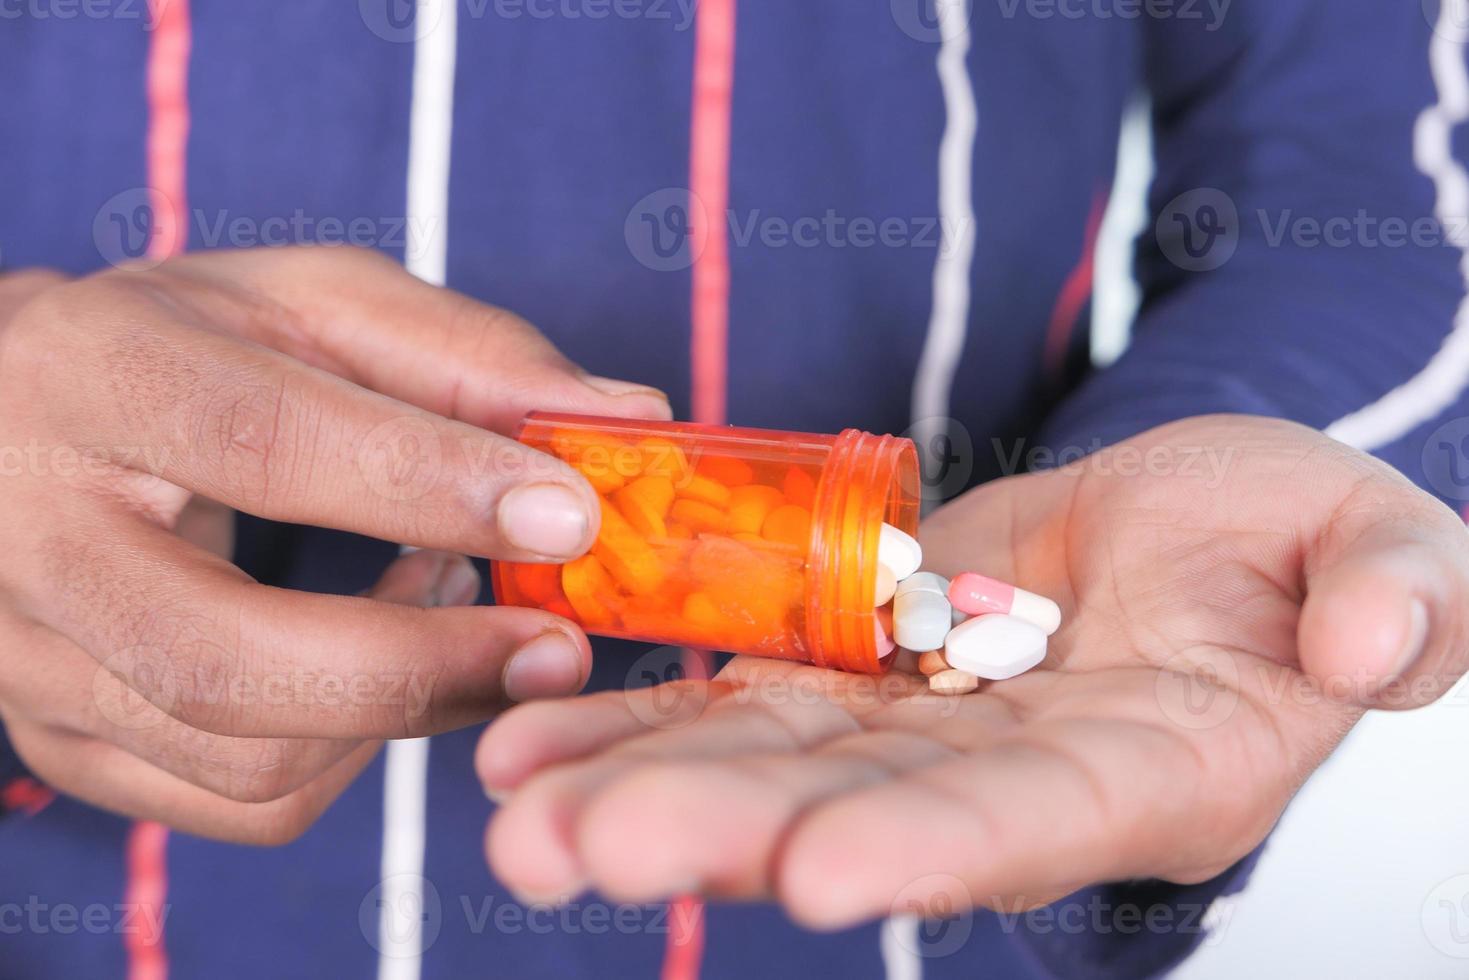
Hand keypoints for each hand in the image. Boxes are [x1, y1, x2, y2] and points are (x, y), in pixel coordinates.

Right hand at [0, 247, 670, 842]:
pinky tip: (382, 652)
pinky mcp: (64, 744)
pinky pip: (241, 805)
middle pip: (227, 659)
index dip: (430, 484)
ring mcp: (35, 661)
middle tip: (555, 646)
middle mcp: (32, 534)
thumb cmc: (190, 348)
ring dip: (401, 707)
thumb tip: (632, 419)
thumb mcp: (313, 305)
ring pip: (244, 758)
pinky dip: (350, 753)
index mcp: (91, 374)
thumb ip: (470, 356)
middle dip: (424, 668)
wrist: (14, 424)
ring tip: (454, 605)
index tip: (572, 516)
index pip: (262, 440)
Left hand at [475, 416, 1468, 924]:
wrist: (1182, 528)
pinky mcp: (848, 670)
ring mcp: (912, 728)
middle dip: (718, 831)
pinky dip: (636, 718)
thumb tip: (1376, 653)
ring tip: (512, 809)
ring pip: (766, 766)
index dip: (931, 845)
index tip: (816, 876)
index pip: (1032, 818)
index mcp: (1149, 770)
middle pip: (854, 809)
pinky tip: (528, 734)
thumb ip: (1400, 592)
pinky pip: (731, 702)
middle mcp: (1004, 776)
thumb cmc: (1289, 539)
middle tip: (574, 851)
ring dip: (635, 787)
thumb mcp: (1376, 541)